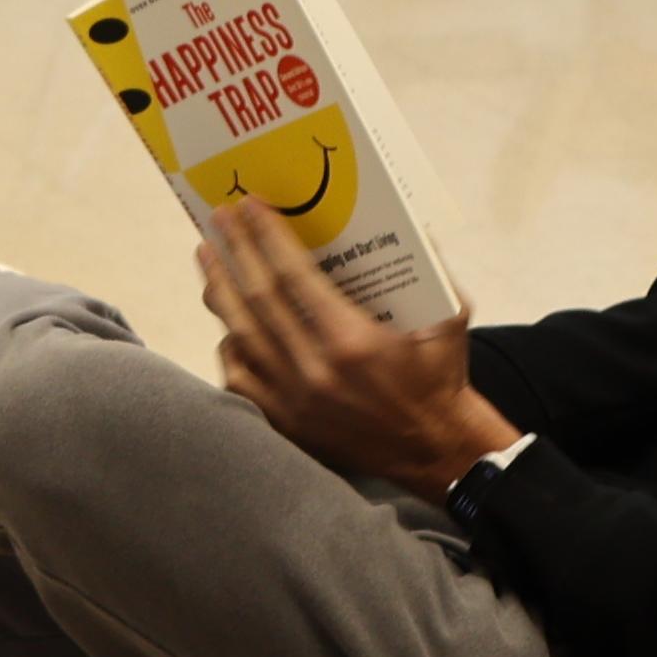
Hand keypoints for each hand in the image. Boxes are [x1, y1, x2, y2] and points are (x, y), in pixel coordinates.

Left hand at [194, 198, 512, 497]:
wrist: (434, 450)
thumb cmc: (440, 376)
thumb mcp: (448, 315)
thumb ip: (432, 265)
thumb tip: (408, 220)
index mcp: (352, 340)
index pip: (293, 275)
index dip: (267, 237)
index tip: (250, 207)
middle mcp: (314, 371)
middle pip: (256, 299)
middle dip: (234, 252)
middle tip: (218, 219)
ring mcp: (293, 401)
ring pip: (240, 336)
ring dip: (219, 291)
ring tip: (208, 256)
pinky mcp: (284, 424)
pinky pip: (239, 379)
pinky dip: (230, 347)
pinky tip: (228, 323)